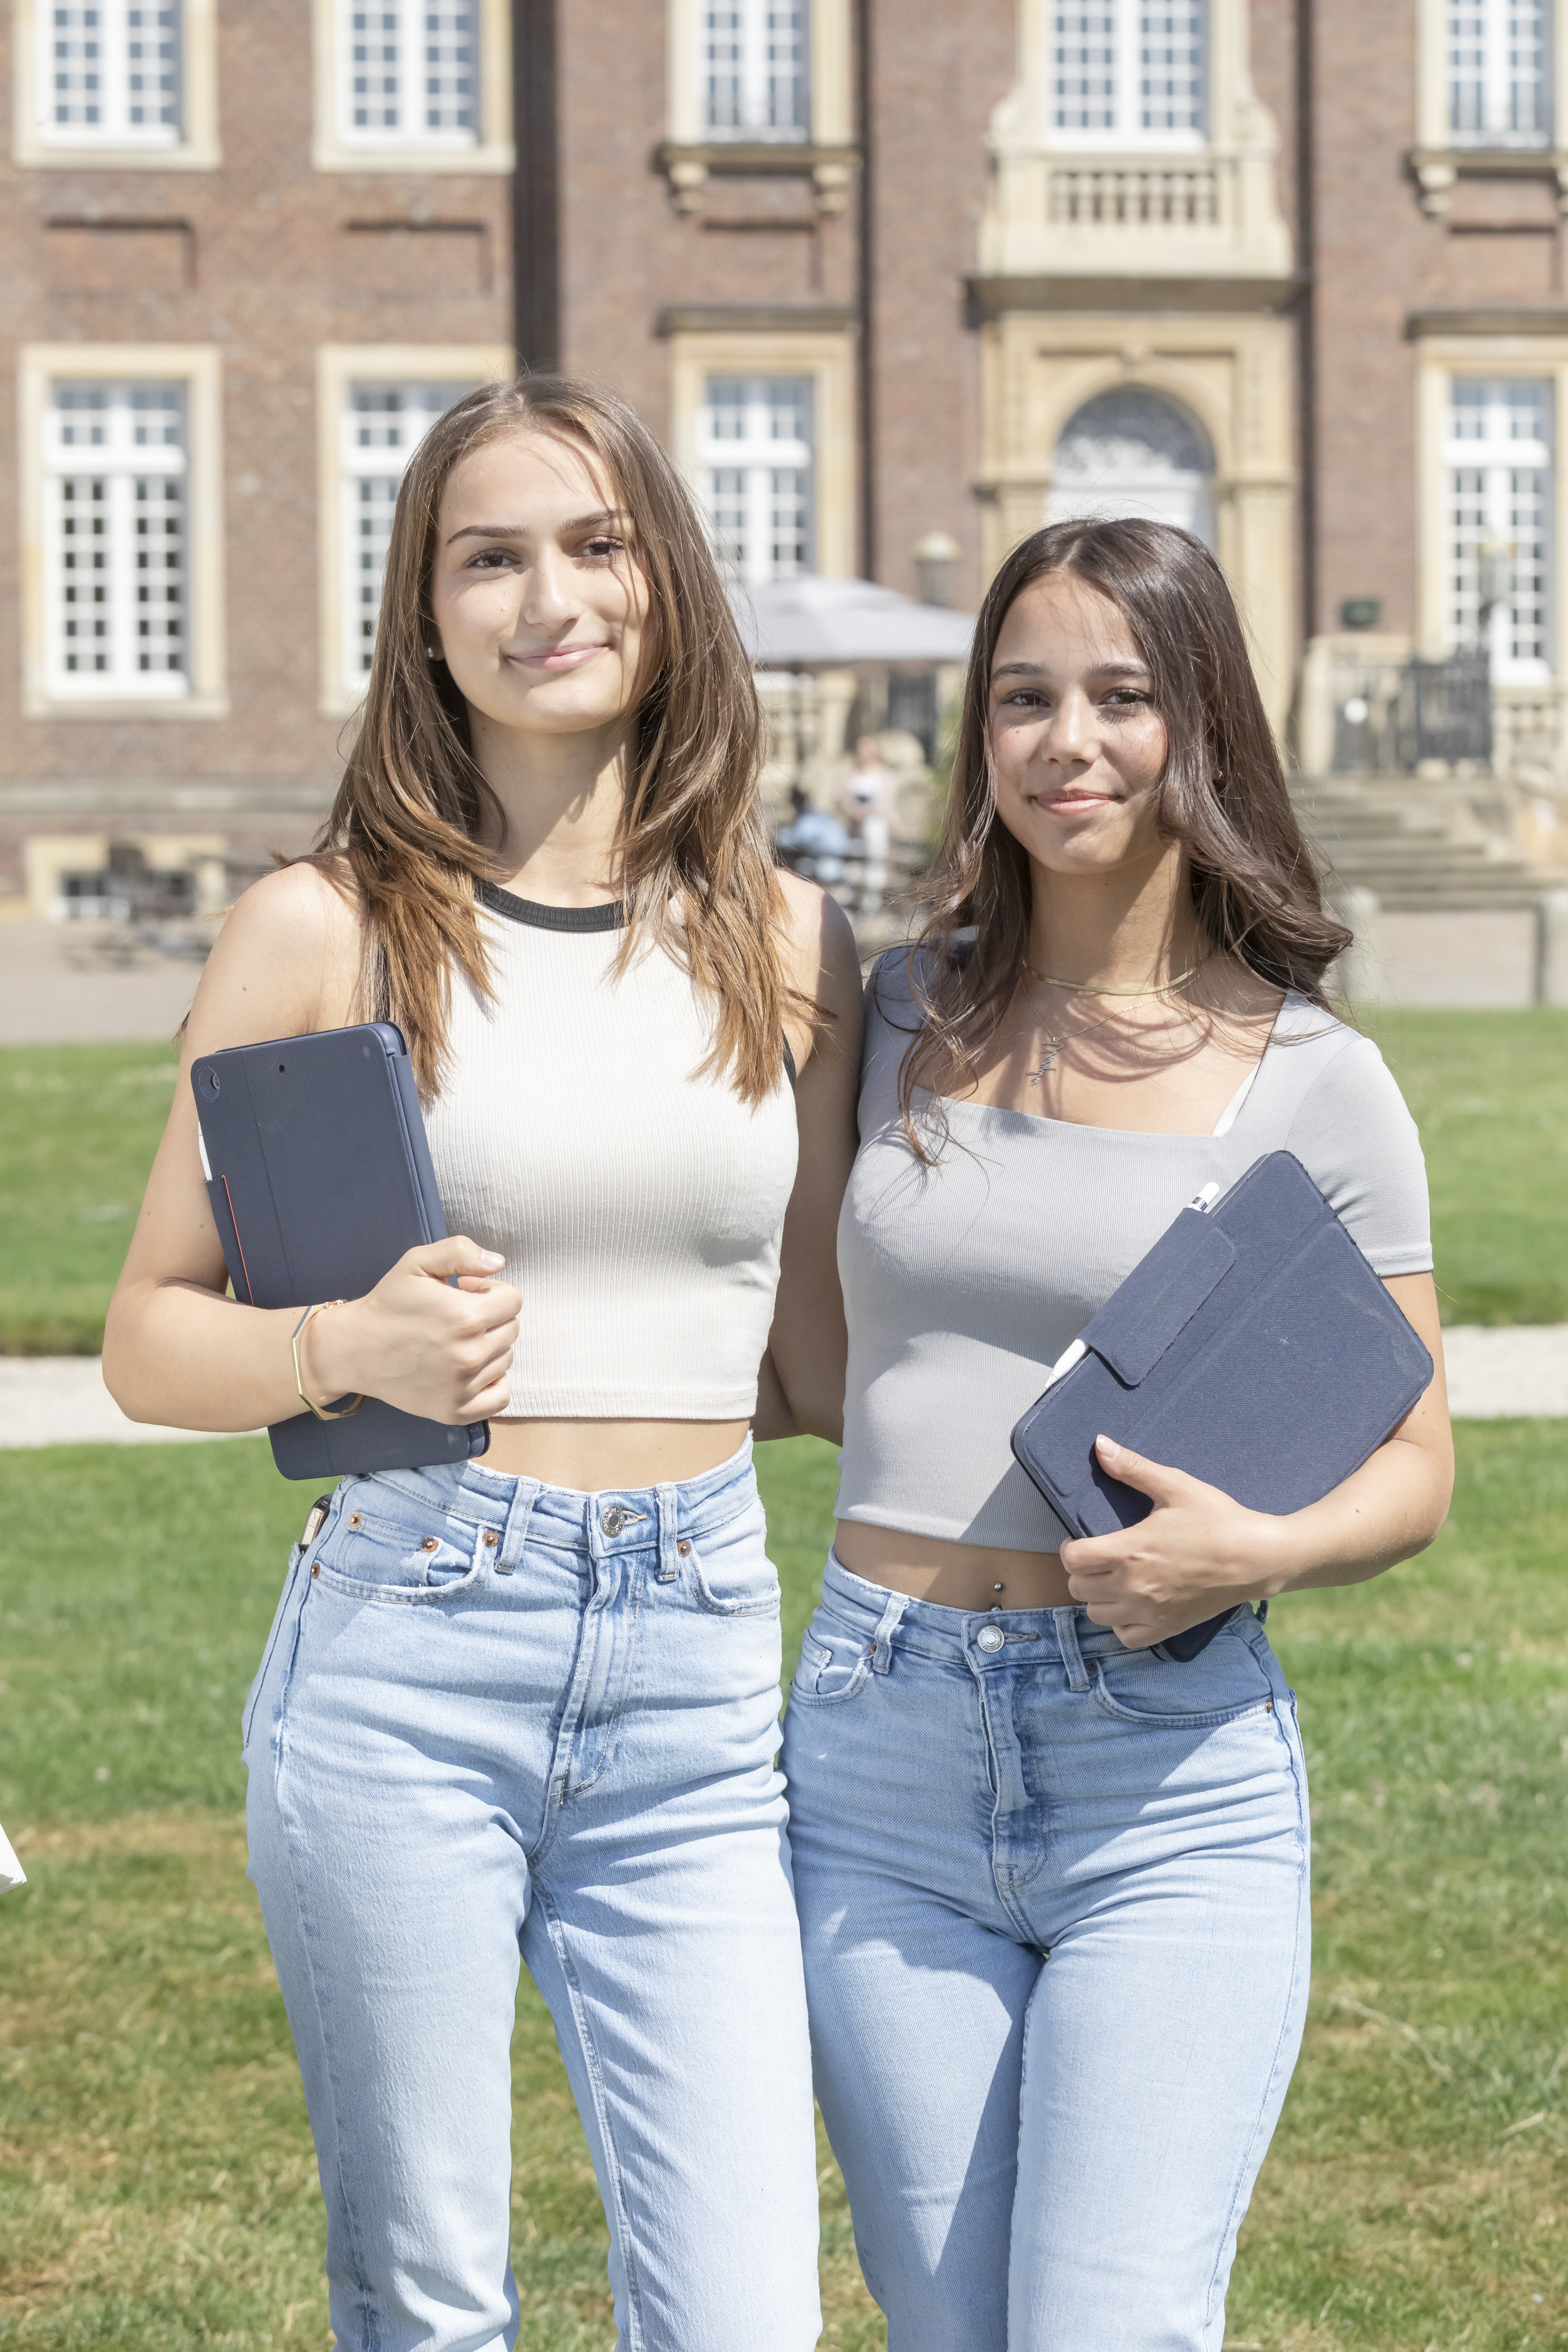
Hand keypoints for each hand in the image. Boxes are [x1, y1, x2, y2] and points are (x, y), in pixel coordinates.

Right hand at [299, 1238, 520, 1426]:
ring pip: (506, 1359)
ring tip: (456, 1340)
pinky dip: (493, 1382)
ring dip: (489, 1346)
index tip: (466, 1292)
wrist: (354, 1350)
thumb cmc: (387, 1304)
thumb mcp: (416, 1263)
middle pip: (511, 1329)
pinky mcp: (455, 1411)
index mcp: (464, 1317)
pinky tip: (471, 1369)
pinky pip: (500, 1396)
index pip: (512, 1301)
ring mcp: (462, 1387)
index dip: (490, 1291)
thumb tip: (497, 1263)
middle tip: (458, 1316)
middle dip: (490, 1317)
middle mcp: (468, 1355)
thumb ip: (460, 1252)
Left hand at [1057, 1434, 1281, 1648]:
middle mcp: (1135, 1586)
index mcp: (1131, 1550)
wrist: (1257, 1558)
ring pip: (1096, 1615)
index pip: (1073, 1560)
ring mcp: (1150, 1611)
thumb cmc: (1218, 1519)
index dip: (1071, 1548)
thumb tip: (1100, 1444)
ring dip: (1097, 1597)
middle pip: (1078, 1588)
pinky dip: (1121, 1623)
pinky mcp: (1167, 1628)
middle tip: (1098, 1557)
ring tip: (1113, 1579)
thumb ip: (1133, 1468)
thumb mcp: (1175, 1486)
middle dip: (1082, 1571)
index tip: (1082, 1540)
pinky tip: (1132, 1604)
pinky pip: (1126, 1636)